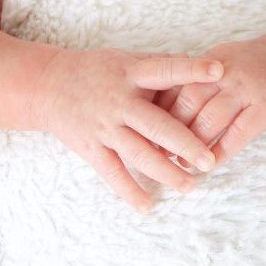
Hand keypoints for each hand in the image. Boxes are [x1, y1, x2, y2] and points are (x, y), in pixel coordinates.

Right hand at [32, 49, 223, 211]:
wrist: (47, 86)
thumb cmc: (99, 70)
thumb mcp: (129, 60)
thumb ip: (164, 67)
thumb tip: (206, 69)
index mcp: (133, 74)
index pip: (166, 71)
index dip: (191, 70)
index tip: (219, 72)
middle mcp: (120, 103)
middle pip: (156, 125)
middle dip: (185, 144)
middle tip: (209, 161)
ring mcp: (105, 128)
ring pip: (138, 154)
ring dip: (165, 173)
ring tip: (190, 186)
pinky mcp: (91, 148)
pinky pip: (112, 173)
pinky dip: (129, 191)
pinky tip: (148, 206)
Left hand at [157, 32, 265, 167]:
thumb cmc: (260, 65)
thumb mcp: (226, 62)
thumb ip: (199, 81)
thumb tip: (161, 108)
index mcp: (212, 62)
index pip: (175, 85)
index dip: (158, 110)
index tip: (144, 130)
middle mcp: (227, 73)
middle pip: (188, 102)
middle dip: (169, 131)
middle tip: (155, 152)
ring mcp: (248, 90)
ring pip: (209, 120)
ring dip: (191, 146)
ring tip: (181, 163)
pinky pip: (237, 136)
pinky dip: (219, 153)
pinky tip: (209, 165)